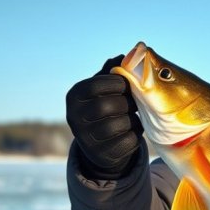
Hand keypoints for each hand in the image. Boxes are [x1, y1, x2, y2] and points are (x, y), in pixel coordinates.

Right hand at [66, 55, 143, 178]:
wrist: (101, 143)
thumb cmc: (106, 108)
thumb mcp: (105, 88)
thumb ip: (114, 72)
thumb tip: (126, 56)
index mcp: (74, 96)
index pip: (96, 85)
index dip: (118, 83)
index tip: (128, 85)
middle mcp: (74, 117)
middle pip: (108, 106)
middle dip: (127, 102)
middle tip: (135, 102)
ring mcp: (86, 138)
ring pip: (118, 124)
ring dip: (133, 119)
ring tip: (133, 116)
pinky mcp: (102, 154)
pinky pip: (128, 140)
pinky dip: (136, 134)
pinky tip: (132, 130)